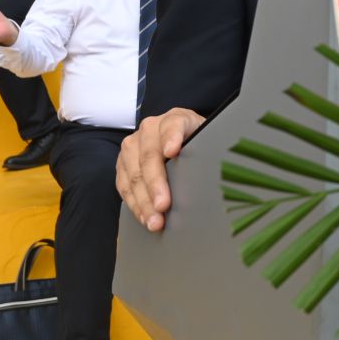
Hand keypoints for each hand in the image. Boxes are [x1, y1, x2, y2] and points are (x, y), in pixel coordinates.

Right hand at [119, 107, 203, 232]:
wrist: (178, 139)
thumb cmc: (196, 142)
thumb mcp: (207, 139)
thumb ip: (209, 148)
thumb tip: (214, 173)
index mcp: (175, 118)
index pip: (173, 125)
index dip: (172, 138)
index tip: (172, 151)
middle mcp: (150, 128)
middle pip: (149, 156)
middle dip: (155, 184)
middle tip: (163, 206)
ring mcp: (133, 145)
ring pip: (134, 174)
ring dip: (143, 201)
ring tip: (155, 221)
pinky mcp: (123, 163)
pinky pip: (124, 185)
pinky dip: (135, 204)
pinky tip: (145, 218)